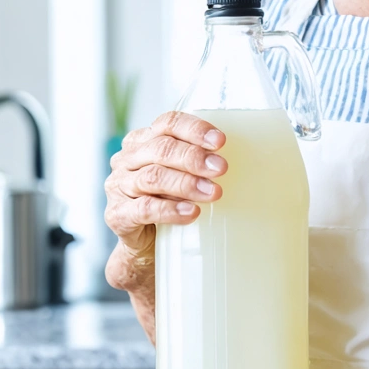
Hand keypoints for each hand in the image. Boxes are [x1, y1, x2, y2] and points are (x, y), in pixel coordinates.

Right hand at [104, 111, 226, 281]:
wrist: (146, 246)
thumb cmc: (172, 200)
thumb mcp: (186, 175)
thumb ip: (204, 162)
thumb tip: (251, 158)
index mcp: (145, 140)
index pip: (168, 123)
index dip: (194, 129)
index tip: (221, 141)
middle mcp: (128, 159)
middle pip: (161, 149)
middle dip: (194, 158)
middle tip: (221, 169)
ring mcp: (119, 186)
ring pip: (153, 177)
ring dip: (186, 184)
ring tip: (213, 193)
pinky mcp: (117, 215)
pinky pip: (143, 208)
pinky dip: (170, 210)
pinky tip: (192, 213)